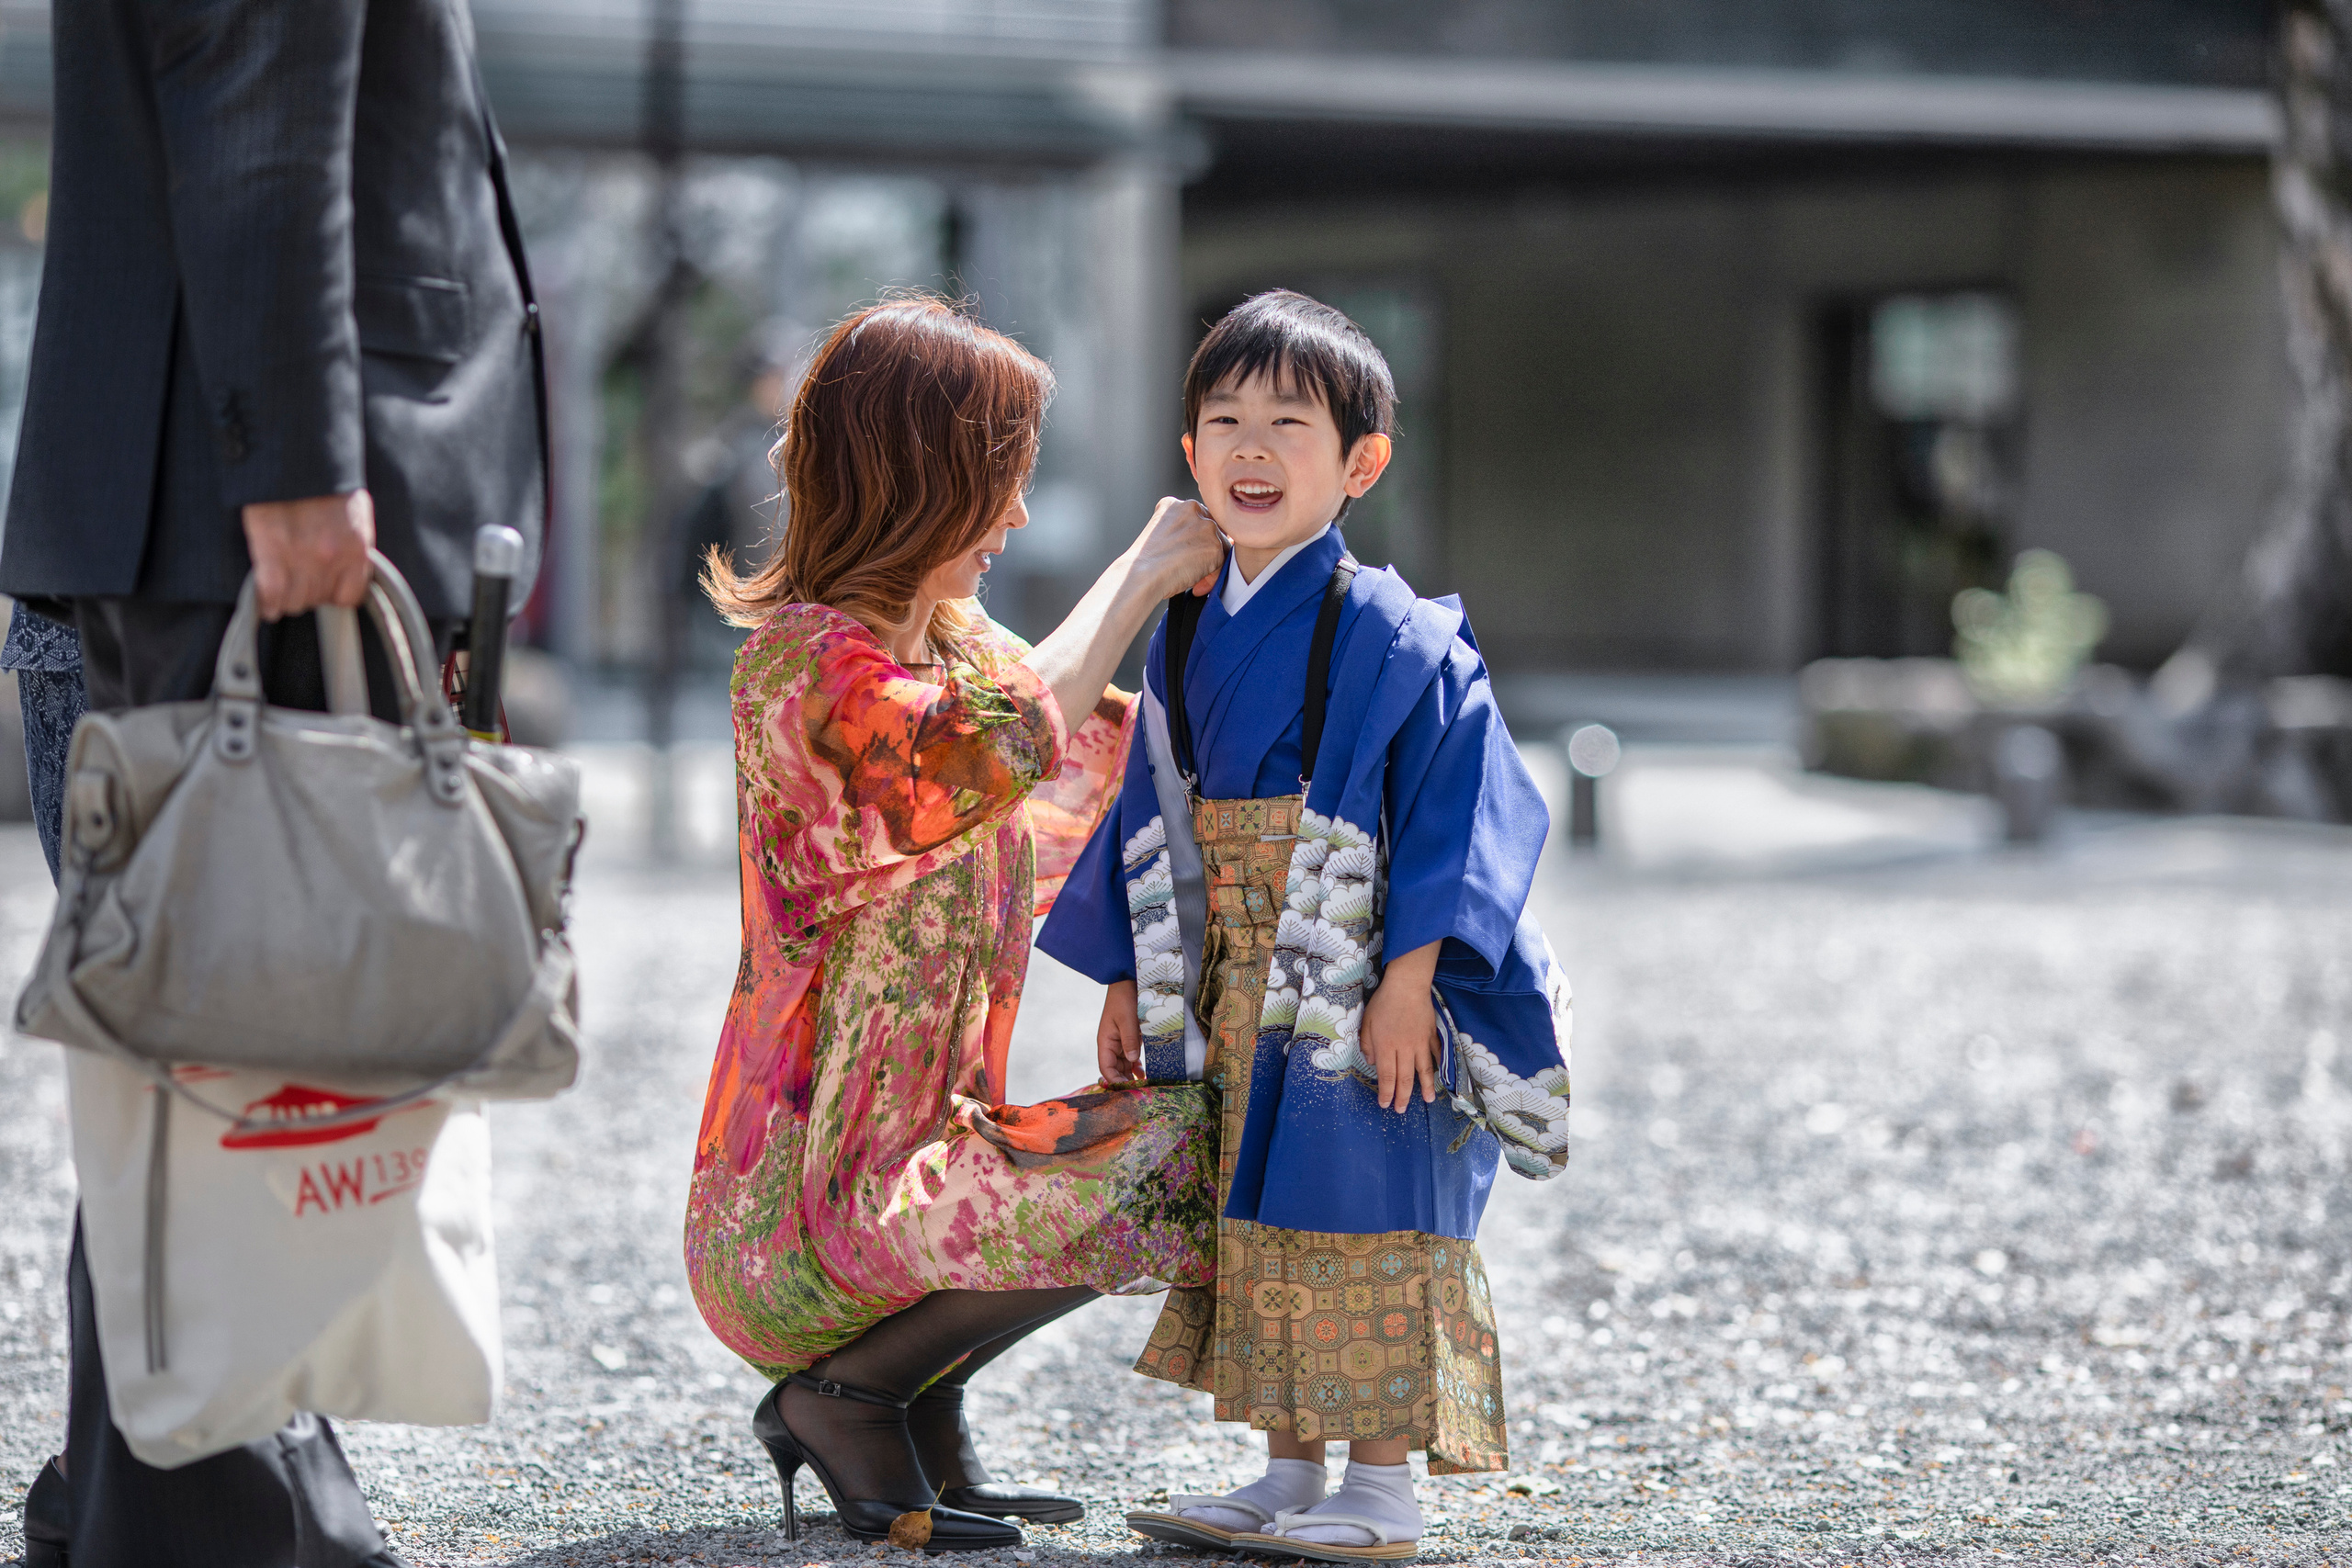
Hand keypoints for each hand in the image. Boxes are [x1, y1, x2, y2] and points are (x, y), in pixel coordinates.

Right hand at [241, 491, 375, 619]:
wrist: (294, 458)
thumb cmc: (323, 483)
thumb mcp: (353, 513)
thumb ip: (352, 544)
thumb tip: (349, 570)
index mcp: (355, 547)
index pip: (349, 597)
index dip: (332, 594)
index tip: (323, 589)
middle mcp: (331, 556)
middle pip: (317, 600)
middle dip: (307, 594)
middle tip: (297, 582)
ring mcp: (301, 555)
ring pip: (294, 601)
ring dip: (286, 599)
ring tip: (280, 590)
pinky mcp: (271, 550)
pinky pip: (270, 593)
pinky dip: (267, 602)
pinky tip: (266, 603)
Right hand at [1098, 979, 1144, 1085]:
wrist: (1128, 983)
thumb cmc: (1124, 999)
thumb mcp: (1127, 1019)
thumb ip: (1129, 1040)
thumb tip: (1132, 1060)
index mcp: (1105, 1041)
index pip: (1106, 1068)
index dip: (1114, 1080)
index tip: (1127, 1089)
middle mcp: (1111, 1045)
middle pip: (1115, 1069)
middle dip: (1124, 1081)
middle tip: (1139, 1091)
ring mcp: (1120, 1043)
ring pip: (1123, 1065)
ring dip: (1131, 1075)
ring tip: (1142, 1085)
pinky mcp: (1129, 1039)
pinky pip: (1130, 1058)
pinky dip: (1136, 1066)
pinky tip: (1143, 1073)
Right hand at [1127, 496, 1223, 600]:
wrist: (1141, 575)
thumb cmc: (1144, 563)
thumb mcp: (1160, 534)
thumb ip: (1181, 531)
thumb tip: (1203, 544)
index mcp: (1174, 504)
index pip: (1195, 519)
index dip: (1193, 541)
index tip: (1185, 556)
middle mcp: (1192, 508)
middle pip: (1210, 531)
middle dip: (1203, 552)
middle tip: (1188, 570)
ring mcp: (1205, 526)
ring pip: (1219, 546)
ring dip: (1208, 565)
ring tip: (1191, 579)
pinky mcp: (1215, 545)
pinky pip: (1222, 563)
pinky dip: (1212, 578)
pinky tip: (1195, 585)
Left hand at [1362, 939, 1443, 1112]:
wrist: (1407, 986)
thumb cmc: (1384, 1002)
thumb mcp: (1367, 1021)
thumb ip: (1367, 1044)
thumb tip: (1372, 1063)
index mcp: (1386, 1047)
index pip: (1387, 1076)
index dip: (1386, 1093)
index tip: (1385, 1104)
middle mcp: (1404, 1049)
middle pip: (1405, 1078)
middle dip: (1403, 1096)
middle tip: (1402, 1110)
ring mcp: (1420, 1043)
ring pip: (1423, 1070)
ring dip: (1425, 1087)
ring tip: (1428, 1101)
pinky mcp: (1431, 1035)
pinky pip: (1435, 1055)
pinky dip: (1438, 1067)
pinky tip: (1440, 1077)